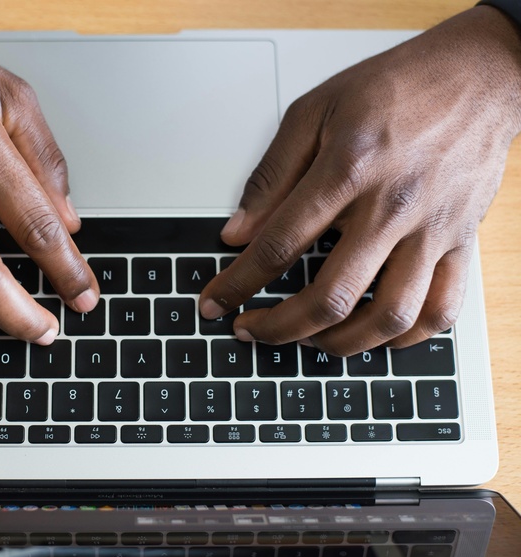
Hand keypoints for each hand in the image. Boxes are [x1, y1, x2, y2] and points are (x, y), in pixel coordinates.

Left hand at [200, 6, 520, 355]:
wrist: (478, 75)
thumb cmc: (395, 88)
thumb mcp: (314, 112)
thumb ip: (271, 176)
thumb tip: (236, 232)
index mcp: (349, 169)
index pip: (279, 245)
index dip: (238, 283)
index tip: (214, 302)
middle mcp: (393, 207)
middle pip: (330, 296)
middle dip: (278, 327)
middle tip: (250, 329)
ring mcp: (433, 230)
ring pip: (388, 317)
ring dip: (338, 344)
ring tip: (307, 340)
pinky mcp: (462, 243)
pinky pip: (441, 311)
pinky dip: (405, 340)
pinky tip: (372, 336)